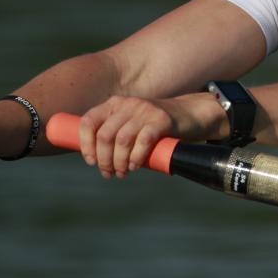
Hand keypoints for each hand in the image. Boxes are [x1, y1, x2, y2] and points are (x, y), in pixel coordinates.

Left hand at [78, 95, 219, 178]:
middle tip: (109, 173)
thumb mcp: (132, 124)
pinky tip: (136, 165)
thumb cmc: (157, 126)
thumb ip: (116, 135)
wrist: (191, 114)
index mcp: (115, 104)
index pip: (89, 121)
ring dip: (119, 162)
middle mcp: (128, 104)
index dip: (85, 144)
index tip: (91, 161)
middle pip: (105, 135)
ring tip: (123, 173)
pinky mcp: (162, 120)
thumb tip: (96, 160)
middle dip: (103, 160)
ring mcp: (145, 110)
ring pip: (121, 140)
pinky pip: (143, 141)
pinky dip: (136, 157)